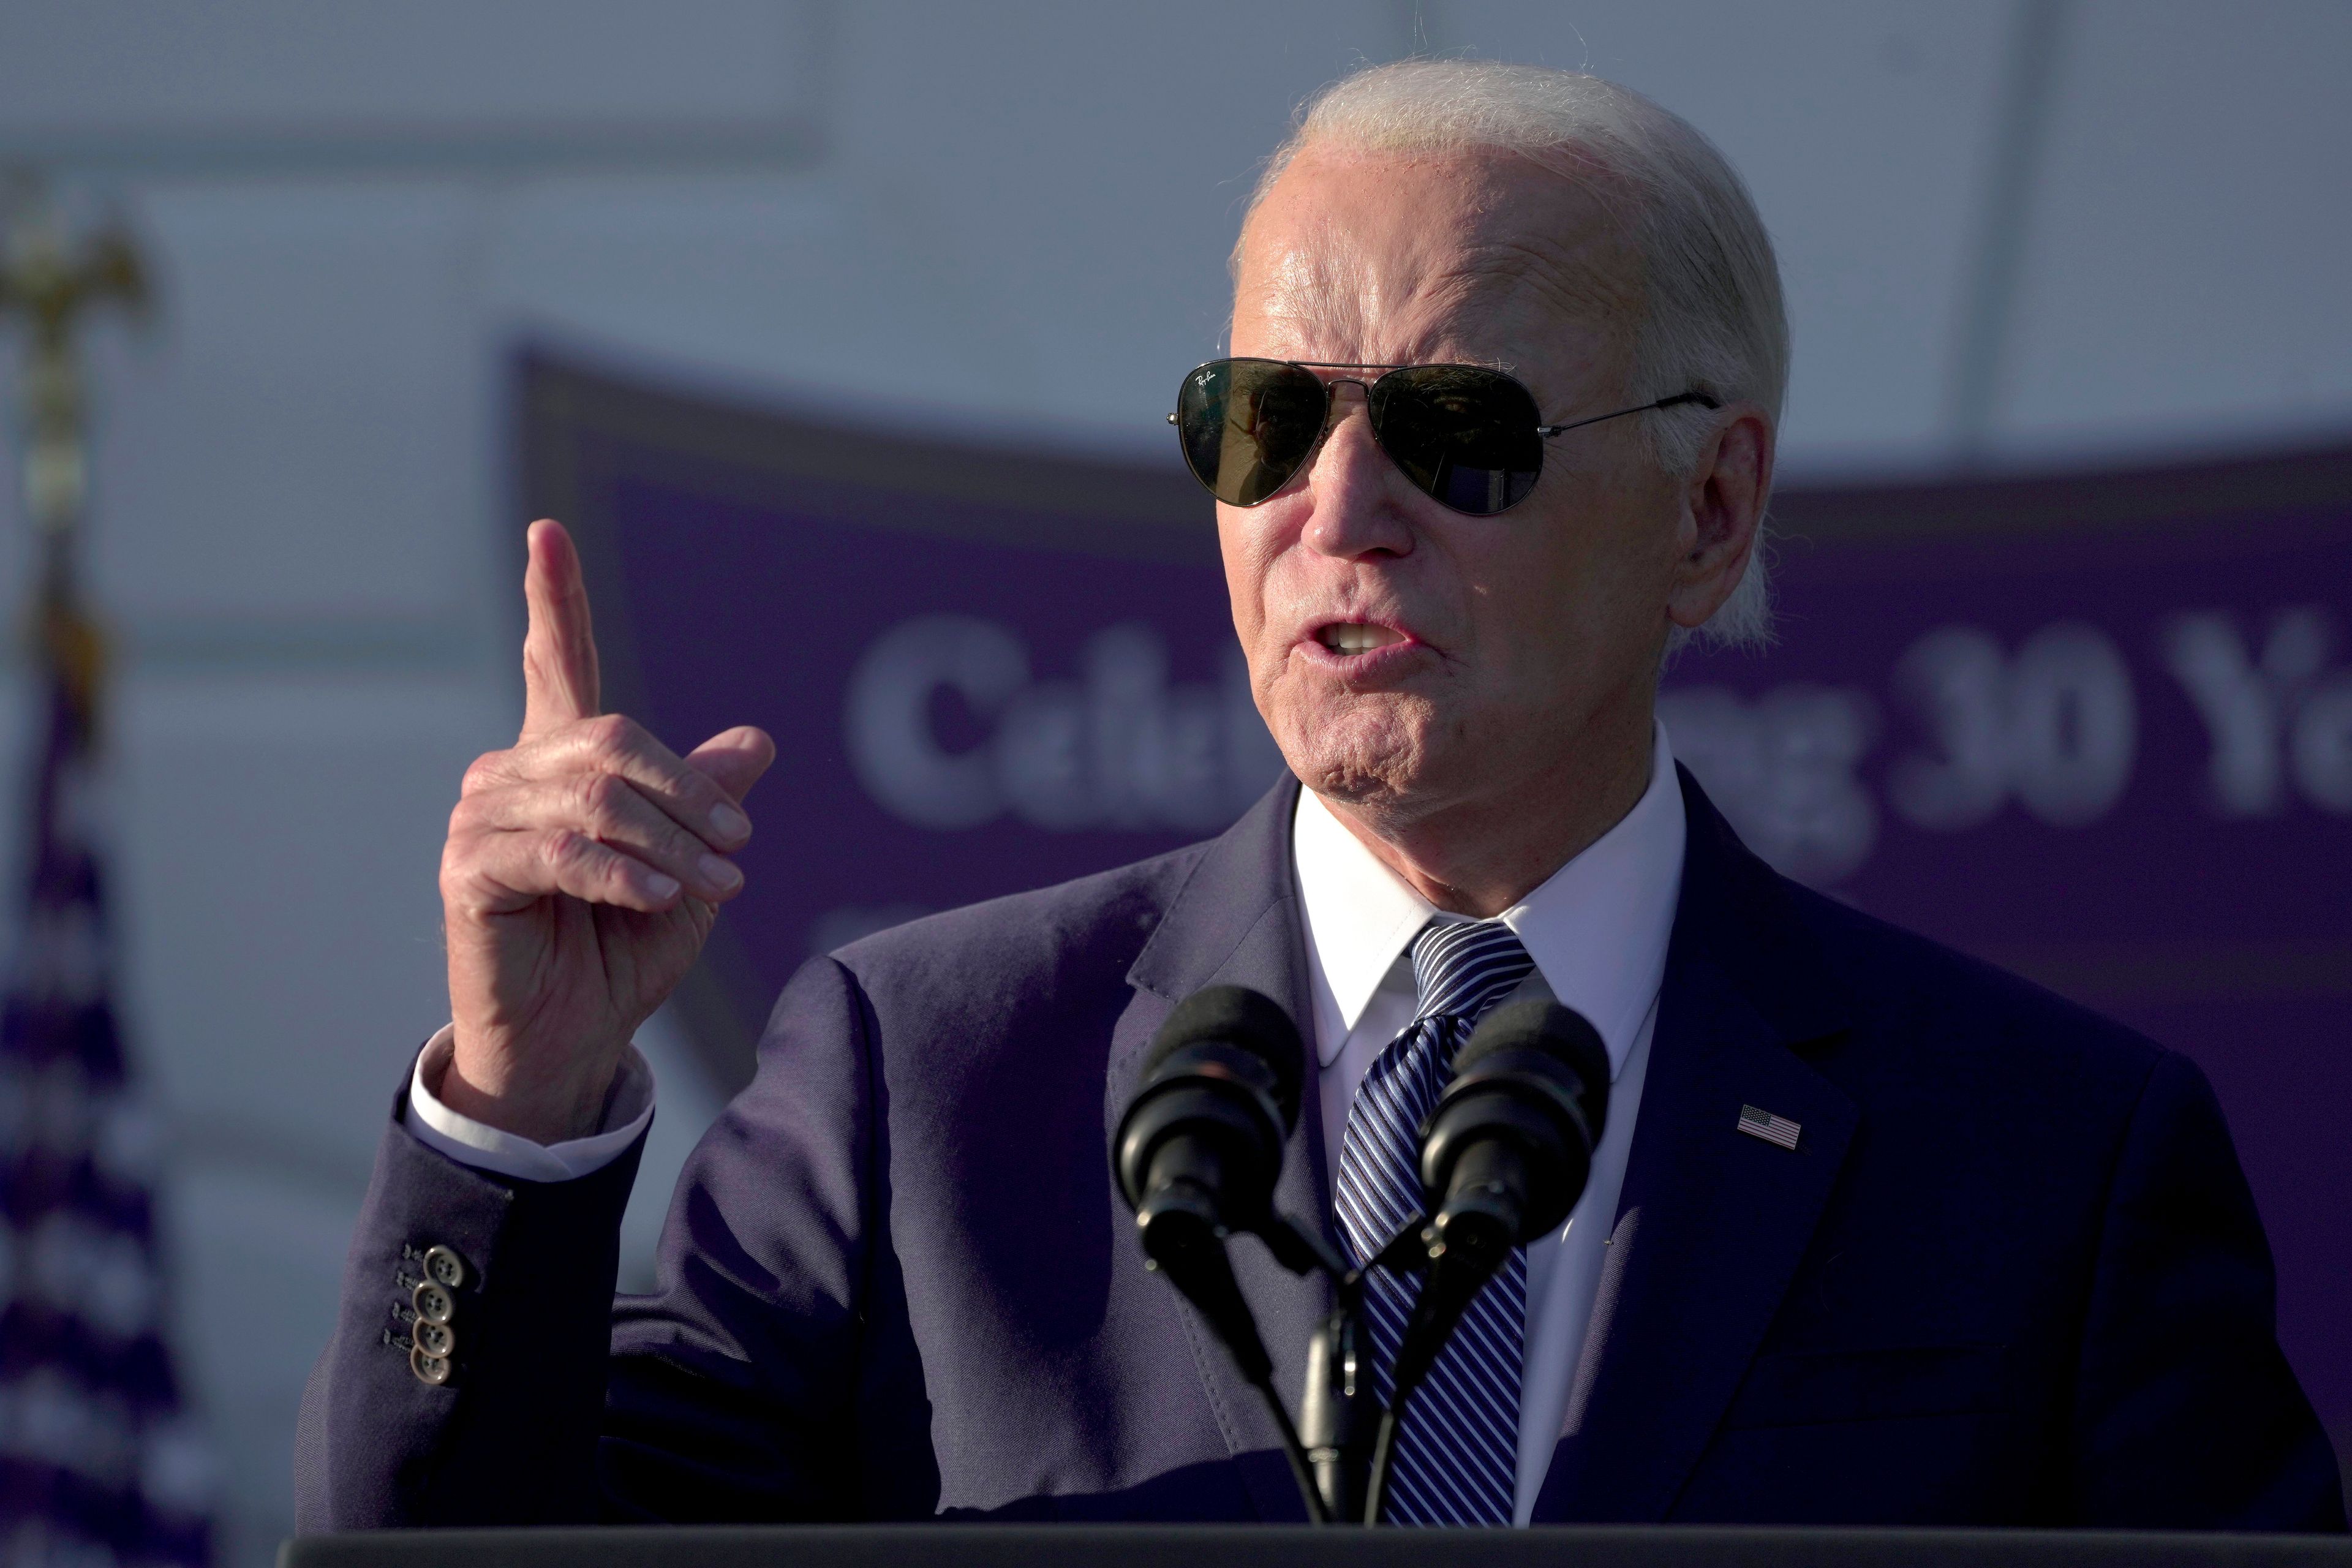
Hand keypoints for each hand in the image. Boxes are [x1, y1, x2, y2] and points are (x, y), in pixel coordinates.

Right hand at [437, 520, 775, 1141]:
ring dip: (669, 846)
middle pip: (612, 741)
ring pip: (595, 800)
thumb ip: (708, 804)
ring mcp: (480, 817)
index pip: (557, 661)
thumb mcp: (688, 871)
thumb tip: (757, 741)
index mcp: (562, 762)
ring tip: (715, 885)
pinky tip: (658, 899)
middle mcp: (512, 773)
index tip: (548, 532)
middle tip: (742, 845)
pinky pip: (558, 851)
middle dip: (689, 793)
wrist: (571, 1038)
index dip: (554, 598)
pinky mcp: (467, 869)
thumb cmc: (622, 952)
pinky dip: (619, 873)